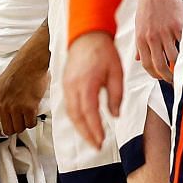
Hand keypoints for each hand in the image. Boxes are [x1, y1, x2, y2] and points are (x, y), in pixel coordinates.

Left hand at [0, 38, 49, 137]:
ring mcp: (16, 107)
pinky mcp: (29, 107)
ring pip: (19, 128)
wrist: (30, 63)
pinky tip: (33, 112)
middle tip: (18, 119)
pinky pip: (30, 124)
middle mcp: (3, 105)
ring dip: (23, 123)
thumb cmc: (16, 73)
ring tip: (26, 113)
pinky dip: (32, 121)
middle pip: (7, 130)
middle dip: (13, 127)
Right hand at [61, 31, 121, 151]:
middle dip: (86, 134)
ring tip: (91, 139)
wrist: (87, 36)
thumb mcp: (117, 73)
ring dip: (80, 128)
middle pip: (77, 117)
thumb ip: (116, 95)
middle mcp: (73, 86)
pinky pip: (69, 106)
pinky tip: (83, 124)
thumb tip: (115, 114)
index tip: (101, 140)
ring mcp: (67, 86)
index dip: (94, 129)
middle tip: (96, 146)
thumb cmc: (102, 51)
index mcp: (87, 83)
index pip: (89, 112)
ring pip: (71, 113)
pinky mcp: (66, 85)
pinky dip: (76, 118)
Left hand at [134, 0, 181, 80]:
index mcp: (141, 39)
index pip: (147, 65)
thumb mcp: (139, 25)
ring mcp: (165, 32)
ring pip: (174, 57)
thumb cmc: (147, 5)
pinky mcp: (178, 24)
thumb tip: (139, 60)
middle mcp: (152, 38)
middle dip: (169, 77)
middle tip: (175, 81)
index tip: (163, 79)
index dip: (156, 75)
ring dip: (180, 67)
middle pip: (161, 66)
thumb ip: (140, 44)